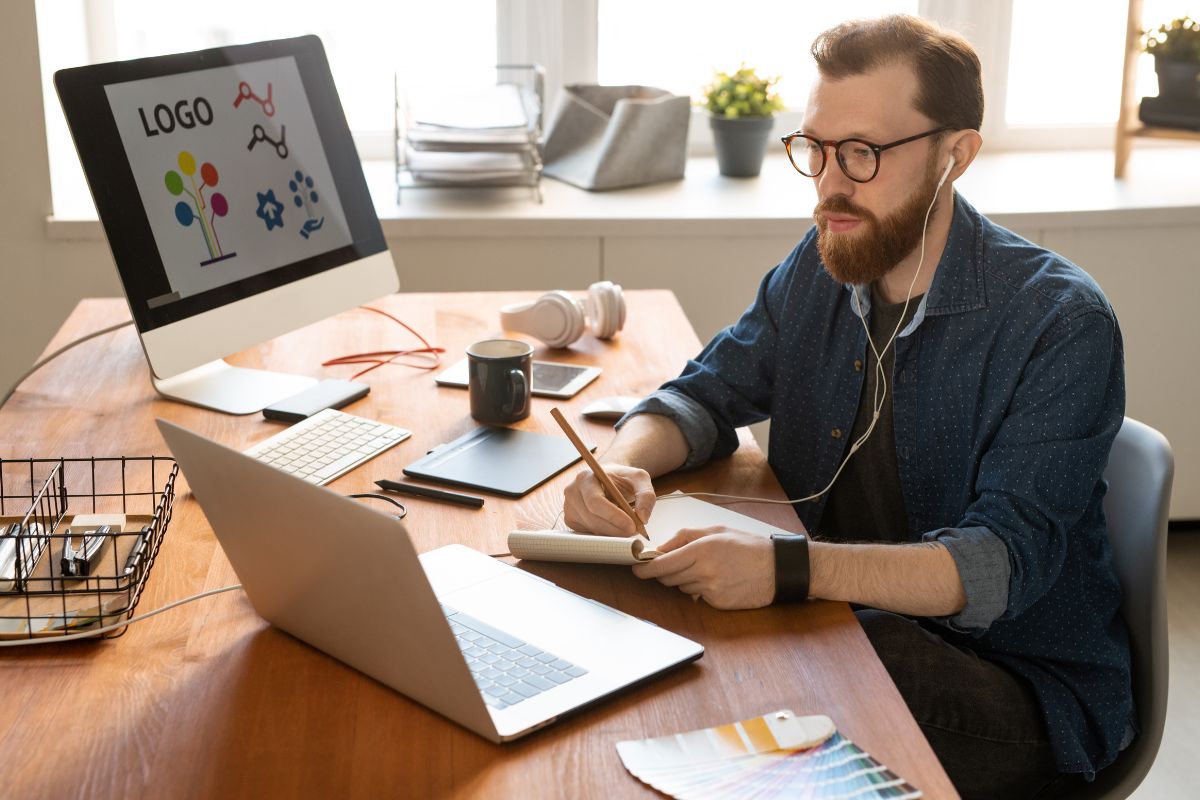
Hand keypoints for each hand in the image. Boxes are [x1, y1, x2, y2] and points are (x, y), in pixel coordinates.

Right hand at [563, 463, 654, 535]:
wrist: (608, 480)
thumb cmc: (622, 478)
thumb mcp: (639, 479)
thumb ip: (646, 495)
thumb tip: (643, 518)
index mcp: (585, 477)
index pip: (595, 502)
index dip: (613, 516)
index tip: (632, 526)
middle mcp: (572, 492)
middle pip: (592, 519)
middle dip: (616, 529)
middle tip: (635, 532)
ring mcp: (569, 507)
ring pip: (591, 529)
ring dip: (612, 534)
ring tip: (628, 529)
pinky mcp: (571, 520)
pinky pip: (588, 534)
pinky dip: (605, 535)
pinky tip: (615, 529)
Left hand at [632, 527, 774, 609]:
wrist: (778, 569)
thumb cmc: (749, 546)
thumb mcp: (717, 531)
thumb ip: (685, 537)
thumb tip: (661, 548)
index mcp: (702, 550)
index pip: (662, 564)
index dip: (645, 568)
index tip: (636, 567)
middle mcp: (704, 571)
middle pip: (667, 577)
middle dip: (664, 571)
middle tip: (674, 562)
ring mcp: (711, 590)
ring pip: (681, 587)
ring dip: (684, 579)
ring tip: (706, 567)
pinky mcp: (718, 603)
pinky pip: (697, 596)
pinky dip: (700, 588)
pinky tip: (717, 579)